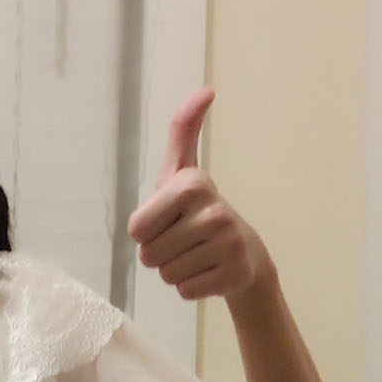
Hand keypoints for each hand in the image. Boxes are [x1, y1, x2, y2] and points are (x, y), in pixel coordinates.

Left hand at [126, 89, 268, 302]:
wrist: (245, 254)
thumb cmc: (199, 212)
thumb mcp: (183, 172)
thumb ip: (184, 130)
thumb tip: (206, 90)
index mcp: (191, 184)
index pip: (136, 229)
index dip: (146, 232)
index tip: (169, 220)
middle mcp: (213, 211)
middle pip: (149, 256)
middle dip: (160, 254)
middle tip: (184, 242)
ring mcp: (228, 244)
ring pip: (167, 275)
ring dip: (175, 271)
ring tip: (197, 255)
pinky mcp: (235, 273)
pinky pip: (185, 292)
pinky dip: (191, 287)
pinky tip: (209, 271)